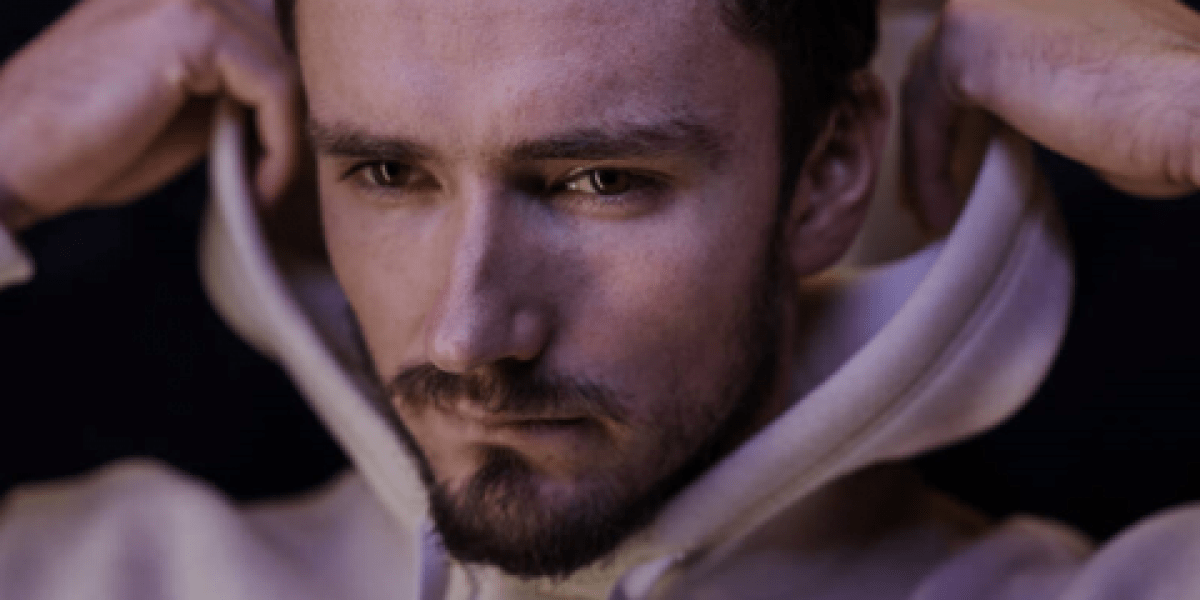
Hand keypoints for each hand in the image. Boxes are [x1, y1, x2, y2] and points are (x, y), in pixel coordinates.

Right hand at [0, 0, 299, 230]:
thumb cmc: (85, 145)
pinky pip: (276, 88)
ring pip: (285, 65)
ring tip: (264, 187)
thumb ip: (231, 86)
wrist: (9, 162)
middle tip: (277, 176)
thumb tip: (298, 100)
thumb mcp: (180, 108)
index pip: (266, 30)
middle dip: (289, 116)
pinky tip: (258, 187)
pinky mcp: (189, 26)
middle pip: (282, 45)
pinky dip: (280, 146)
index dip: (284, 98)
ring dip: (287, 137)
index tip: (278, 158)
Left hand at [903, 0, 1199, 233]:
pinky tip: (937, 206)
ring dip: (929, 149)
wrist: (1198, 114)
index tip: (970, 161)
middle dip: (942, 127)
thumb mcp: (1110, 93)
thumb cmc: (1175, 117)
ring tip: (935, 204)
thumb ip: (1065, 86)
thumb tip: (1046, 110)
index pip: (998, 45)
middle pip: (955, 58)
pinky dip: (925, 163)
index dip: (976, 107)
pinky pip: (926, 108)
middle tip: (939, 185)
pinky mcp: (969, 35)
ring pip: (933, 80)